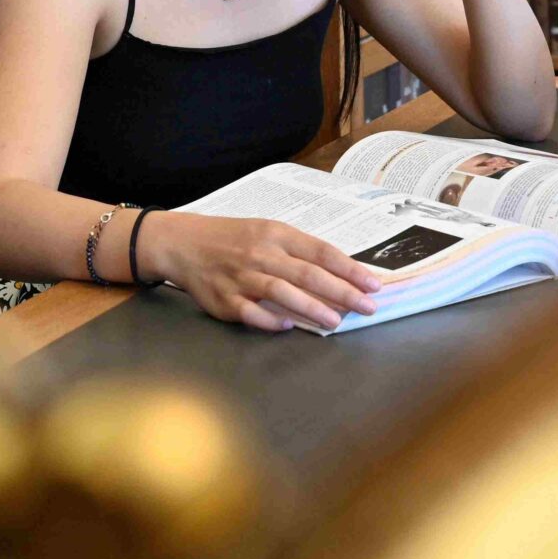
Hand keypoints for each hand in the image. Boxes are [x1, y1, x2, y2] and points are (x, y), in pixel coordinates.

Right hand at [143, 213, 381, 332]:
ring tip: (337, 321)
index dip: (349, 269)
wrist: (183, 243)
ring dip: (312, 308)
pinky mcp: (224, 299)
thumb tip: (338, 274)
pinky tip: (290, 326)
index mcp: (276, 234)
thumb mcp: (266, 232)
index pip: (321, 252)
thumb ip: (298, 251)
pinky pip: (252, 313)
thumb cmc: (232, 238)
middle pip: (308, 273)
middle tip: (367, 306)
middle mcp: (261, 254)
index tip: (373, 284)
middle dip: (342, 292)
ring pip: (283, 293)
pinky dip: (272, 321)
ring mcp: (242, 277)